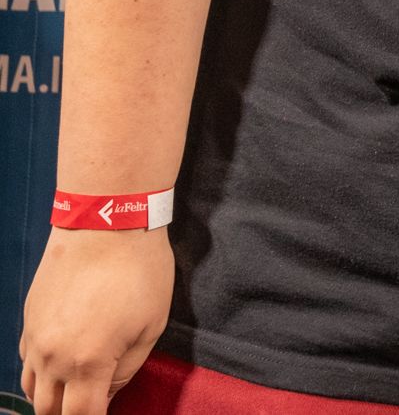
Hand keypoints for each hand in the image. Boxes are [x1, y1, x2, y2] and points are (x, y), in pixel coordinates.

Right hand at [18, 228, 171, 414]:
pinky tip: (61, 366)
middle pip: (48, 409)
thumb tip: (108, 394)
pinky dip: (41, 373)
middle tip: (92, 405)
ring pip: (31, 388)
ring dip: (51, 398)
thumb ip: (127, 371)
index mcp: (87, 362)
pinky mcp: (28, 320)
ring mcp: (34, 338)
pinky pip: (26, 362)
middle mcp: (52, 357)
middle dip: (68, 414)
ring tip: (75, 392)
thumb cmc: (139, 273)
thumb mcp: (150, 326)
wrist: (105, 224)